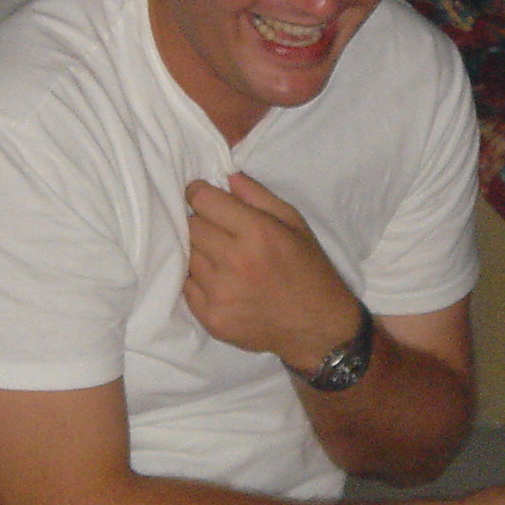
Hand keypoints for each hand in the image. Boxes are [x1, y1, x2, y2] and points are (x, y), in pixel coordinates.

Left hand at [183, 174, 361, 372]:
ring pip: (187, 255)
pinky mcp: (212, 318)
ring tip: (221, 257)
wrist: (318, 328)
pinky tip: (219, 280)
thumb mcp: (295, 224)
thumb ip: (259, 196)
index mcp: (257, 233)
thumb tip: (226, 176)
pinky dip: (198, 279)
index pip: (203, 201)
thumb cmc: (308, 270)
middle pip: (190, 226)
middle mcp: (235, 261)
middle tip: (217, 230)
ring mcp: (220, 293)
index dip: (199, 193)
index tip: (203, 196)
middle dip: (201, 222)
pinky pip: (186, 286)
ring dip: (199, 251)